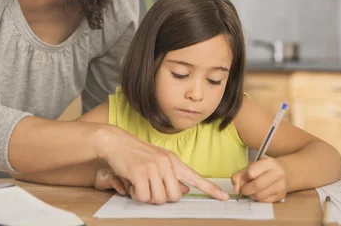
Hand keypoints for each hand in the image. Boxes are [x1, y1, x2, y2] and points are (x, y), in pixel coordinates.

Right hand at [97, 125, 228, 203]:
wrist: (116, 142)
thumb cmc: (135, 154)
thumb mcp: (157, 162)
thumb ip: (171, 176)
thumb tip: (185, 189)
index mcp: (173, 161)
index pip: (196, 177)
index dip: (211, 189)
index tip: (225, 197)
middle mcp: (167, 163)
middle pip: (174, 197)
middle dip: (161, 198)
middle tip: (149, 188)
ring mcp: (154, 167)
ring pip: (158, 199)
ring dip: (146, 197)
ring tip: (139, 183)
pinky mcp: (140, 172)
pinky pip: (143, 197)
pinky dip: (135, 194)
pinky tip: (131, 183)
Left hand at [231, 157, 287, 202]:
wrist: (282, 173)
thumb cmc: (263, 169)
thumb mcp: (250, 167)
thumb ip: (239, 176)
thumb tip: (236, 189)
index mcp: (268, 163)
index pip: (251, 172)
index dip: (243, 178)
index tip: (242, 180)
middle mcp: (277, 173)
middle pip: (256, 185)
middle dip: (245, 190)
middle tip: (243, 190)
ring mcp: (280, 185)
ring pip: (259, 195)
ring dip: (251, 195)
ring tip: (251, 191)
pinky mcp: (281, 196)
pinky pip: (263, 201)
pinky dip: (257, 199)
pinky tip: (258, 193)